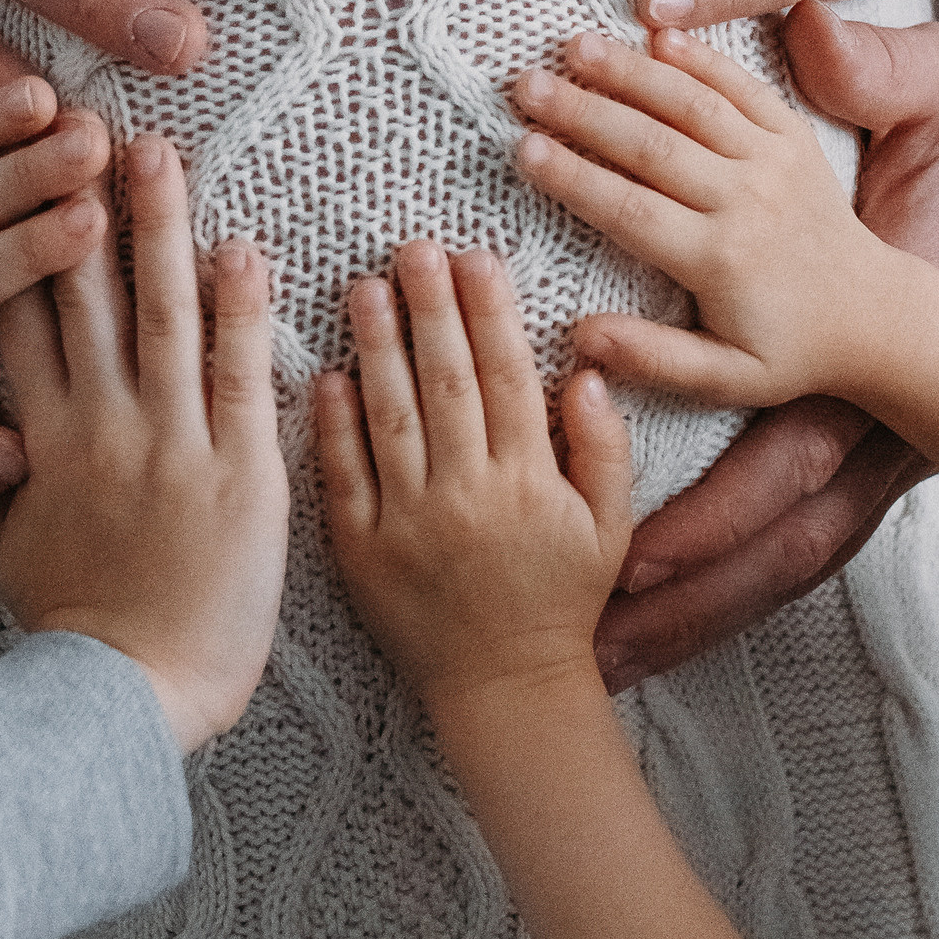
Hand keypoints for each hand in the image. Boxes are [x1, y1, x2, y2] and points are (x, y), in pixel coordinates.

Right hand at [0, 135, 287, 753]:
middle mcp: (101, 425)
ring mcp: (173, 443)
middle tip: (85, 122)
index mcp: (40, 437)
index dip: (20, 234)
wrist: (134, 690)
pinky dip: (240, 307)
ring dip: (162, 227)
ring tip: (158, 155)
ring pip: (165, 313)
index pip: (21, 313)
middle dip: (83, 202)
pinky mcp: (240, 469)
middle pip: (86, 293)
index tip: (20, 169)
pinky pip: (239, 370)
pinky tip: (239, 248)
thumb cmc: (75, 621)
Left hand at [315, 242, 632, 712]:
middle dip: (428, 307)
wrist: (503, 690)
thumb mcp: (610, 528)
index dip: (489, 312)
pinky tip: (327, 374)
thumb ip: (606, 448)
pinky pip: (344, 477)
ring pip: (389, 416)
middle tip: (410, 248)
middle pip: (443, 382)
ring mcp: (407, 522)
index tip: (473, 257)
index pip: (505, 376)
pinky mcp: (361, 551)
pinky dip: (333, 424)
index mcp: (528, 481)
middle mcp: (466, 494)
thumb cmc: (561, 603)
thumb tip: (588, 371)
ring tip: (362, 286)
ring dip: (376, 346)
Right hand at [513, 26, 881, 405]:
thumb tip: (580, 338)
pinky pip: (744, 88)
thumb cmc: (789, 350)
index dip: (574, 178)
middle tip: (525, 85)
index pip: (631, 209)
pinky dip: (701, 58)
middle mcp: (746, 201)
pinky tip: (656, 33)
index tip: (523, 148)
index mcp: (720, 260)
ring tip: (573, 45)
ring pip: (691, 105)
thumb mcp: (724, 378)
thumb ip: (653, 358)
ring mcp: (772, 162)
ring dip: (630, 71)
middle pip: (651, 146)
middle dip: (583, 112)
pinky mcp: (793, 138)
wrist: (876, 315)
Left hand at [556, 5, 938, 685]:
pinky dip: (732, 557)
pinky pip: (794, 511)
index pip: (792, 459)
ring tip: (612, 655)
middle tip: (595, 643)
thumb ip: (877, 76)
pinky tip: (663, 592)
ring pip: (784, 539)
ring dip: (703, 599)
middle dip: (687, 589)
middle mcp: (884, 406)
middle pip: (776, 529)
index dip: (716, 517)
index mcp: (886, 347)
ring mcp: (880, 426)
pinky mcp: (867, 422)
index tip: (631, 562)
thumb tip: (807, 33)